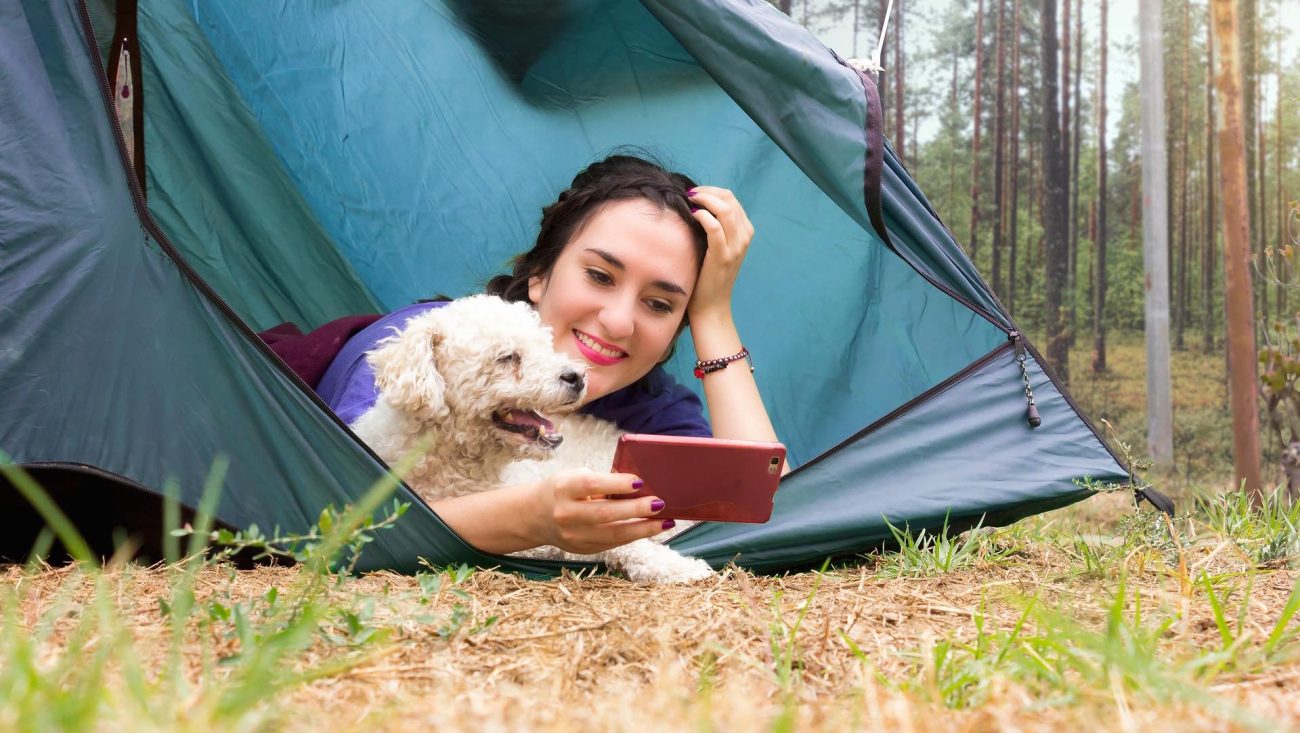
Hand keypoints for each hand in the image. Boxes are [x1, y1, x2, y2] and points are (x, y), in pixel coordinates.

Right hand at [530, 470, 669, 554]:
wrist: (536, 516)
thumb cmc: (564, 490)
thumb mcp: (575, 477)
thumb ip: (602, 481)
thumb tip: (638, 485)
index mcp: (563, 489)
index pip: (592, 486)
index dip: (616, 484)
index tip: (639, 482)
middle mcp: (566, 514)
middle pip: (605, 513)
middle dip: (636, 509)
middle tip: (659, 503)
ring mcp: (574, 536)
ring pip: (613, 534)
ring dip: (643, 528)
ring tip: (665, 522)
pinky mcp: (583, 549)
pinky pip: (614, 543)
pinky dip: (634, 535)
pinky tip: (650, 528)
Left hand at [687, 186, 754, 320]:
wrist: (712, 305)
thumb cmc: (709, 274)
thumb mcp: (718, 246)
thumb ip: (715, 226)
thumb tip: (695, 203)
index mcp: (745, 232)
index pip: (732, 199)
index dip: (712, 191)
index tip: (694, 193)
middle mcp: (744, 237)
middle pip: (729, 199)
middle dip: (707, 192)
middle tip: (689, 194)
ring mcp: (735, 247)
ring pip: (725, 209)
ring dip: (704, 200)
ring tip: (689, 202)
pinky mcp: (722, 256)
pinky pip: (715, 228)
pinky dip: (703, 216)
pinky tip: (692, 216)